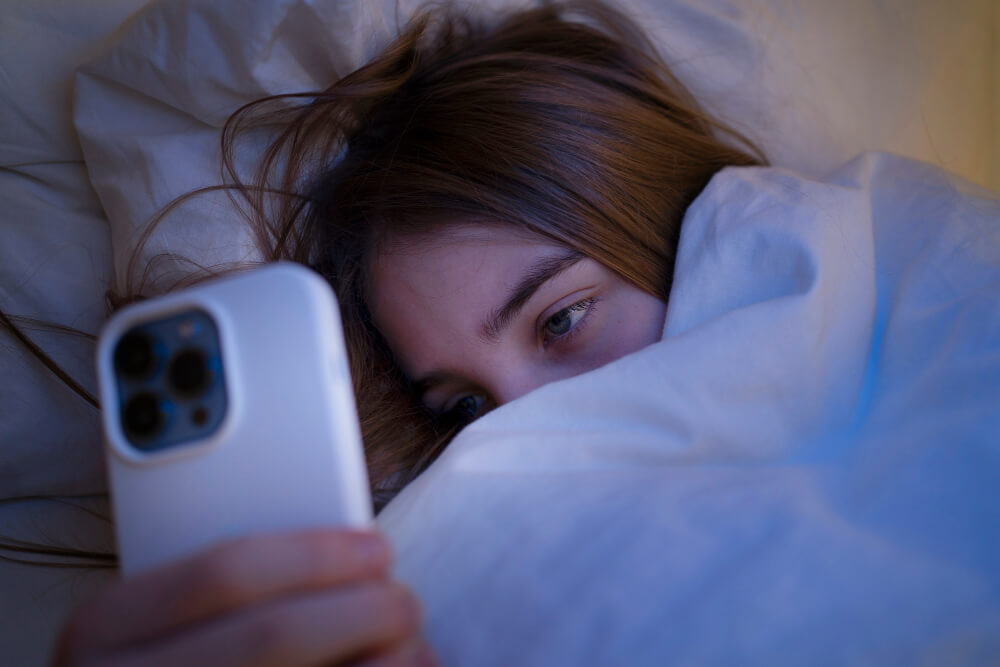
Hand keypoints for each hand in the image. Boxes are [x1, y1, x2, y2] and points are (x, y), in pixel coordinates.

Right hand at [53, 529, 434, 665]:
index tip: (375, 548)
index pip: (223, 574)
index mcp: (105, 629)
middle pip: (271, 637)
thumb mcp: (159, 617)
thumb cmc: (172, 654)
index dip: (315, 556)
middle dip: (359, 612)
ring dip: (380, 666)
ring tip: (416, 648)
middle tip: (405, 602)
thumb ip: (222, 586)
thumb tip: (345, 556)